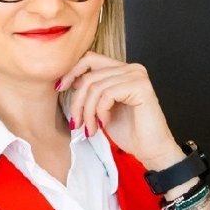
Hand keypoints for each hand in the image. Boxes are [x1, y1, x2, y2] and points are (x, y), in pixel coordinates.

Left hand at [57, 51, 184, 169]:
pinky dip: (100, 112)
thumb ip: (91, 91)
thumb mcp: (103, 108)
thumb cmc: (129, 132)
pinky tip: (105, 123)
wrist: (150, 150)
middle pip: (89, 75)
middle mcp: (131, 68)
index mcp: (123, 69)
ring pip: (95, 87)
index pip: (90, 59)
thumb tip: (71, 80)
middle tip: (76, 123)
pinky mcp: (140, 86)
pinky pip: (107, 95)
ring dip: (88, 112)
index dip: (71, 72)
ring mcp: (137, 75)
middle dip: (78, 101)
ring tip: (91, 128)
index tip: (59, 88)